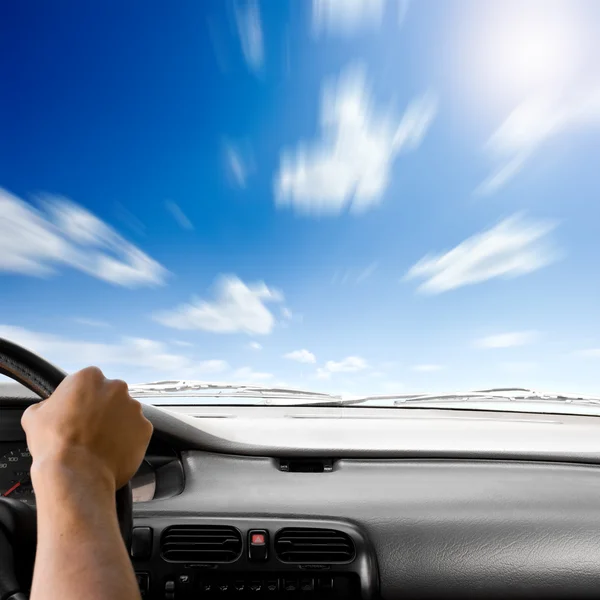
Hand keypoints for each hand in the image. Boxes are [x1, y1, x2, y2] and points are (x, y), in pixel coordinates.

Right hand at [22, 366, 152, 492]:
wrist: (75, 473)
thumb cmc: (54, 443)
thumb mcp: (35, 416)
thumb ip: (48, 404)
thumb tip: (50, 407)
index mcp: (90, 377)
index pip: (88, 383)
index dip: (81, 400)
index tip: (77, 414)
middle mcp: (117, 387)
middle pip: (111, 396)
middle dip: (102, 410)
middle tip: (89, 430)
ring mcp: (134, 408)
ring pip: (125, 414)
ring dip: (116, 425)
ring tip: (100, 444)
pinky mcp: (145, 428)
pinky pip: (137, 432)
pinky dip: (128, 440)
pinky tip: (112, 451)